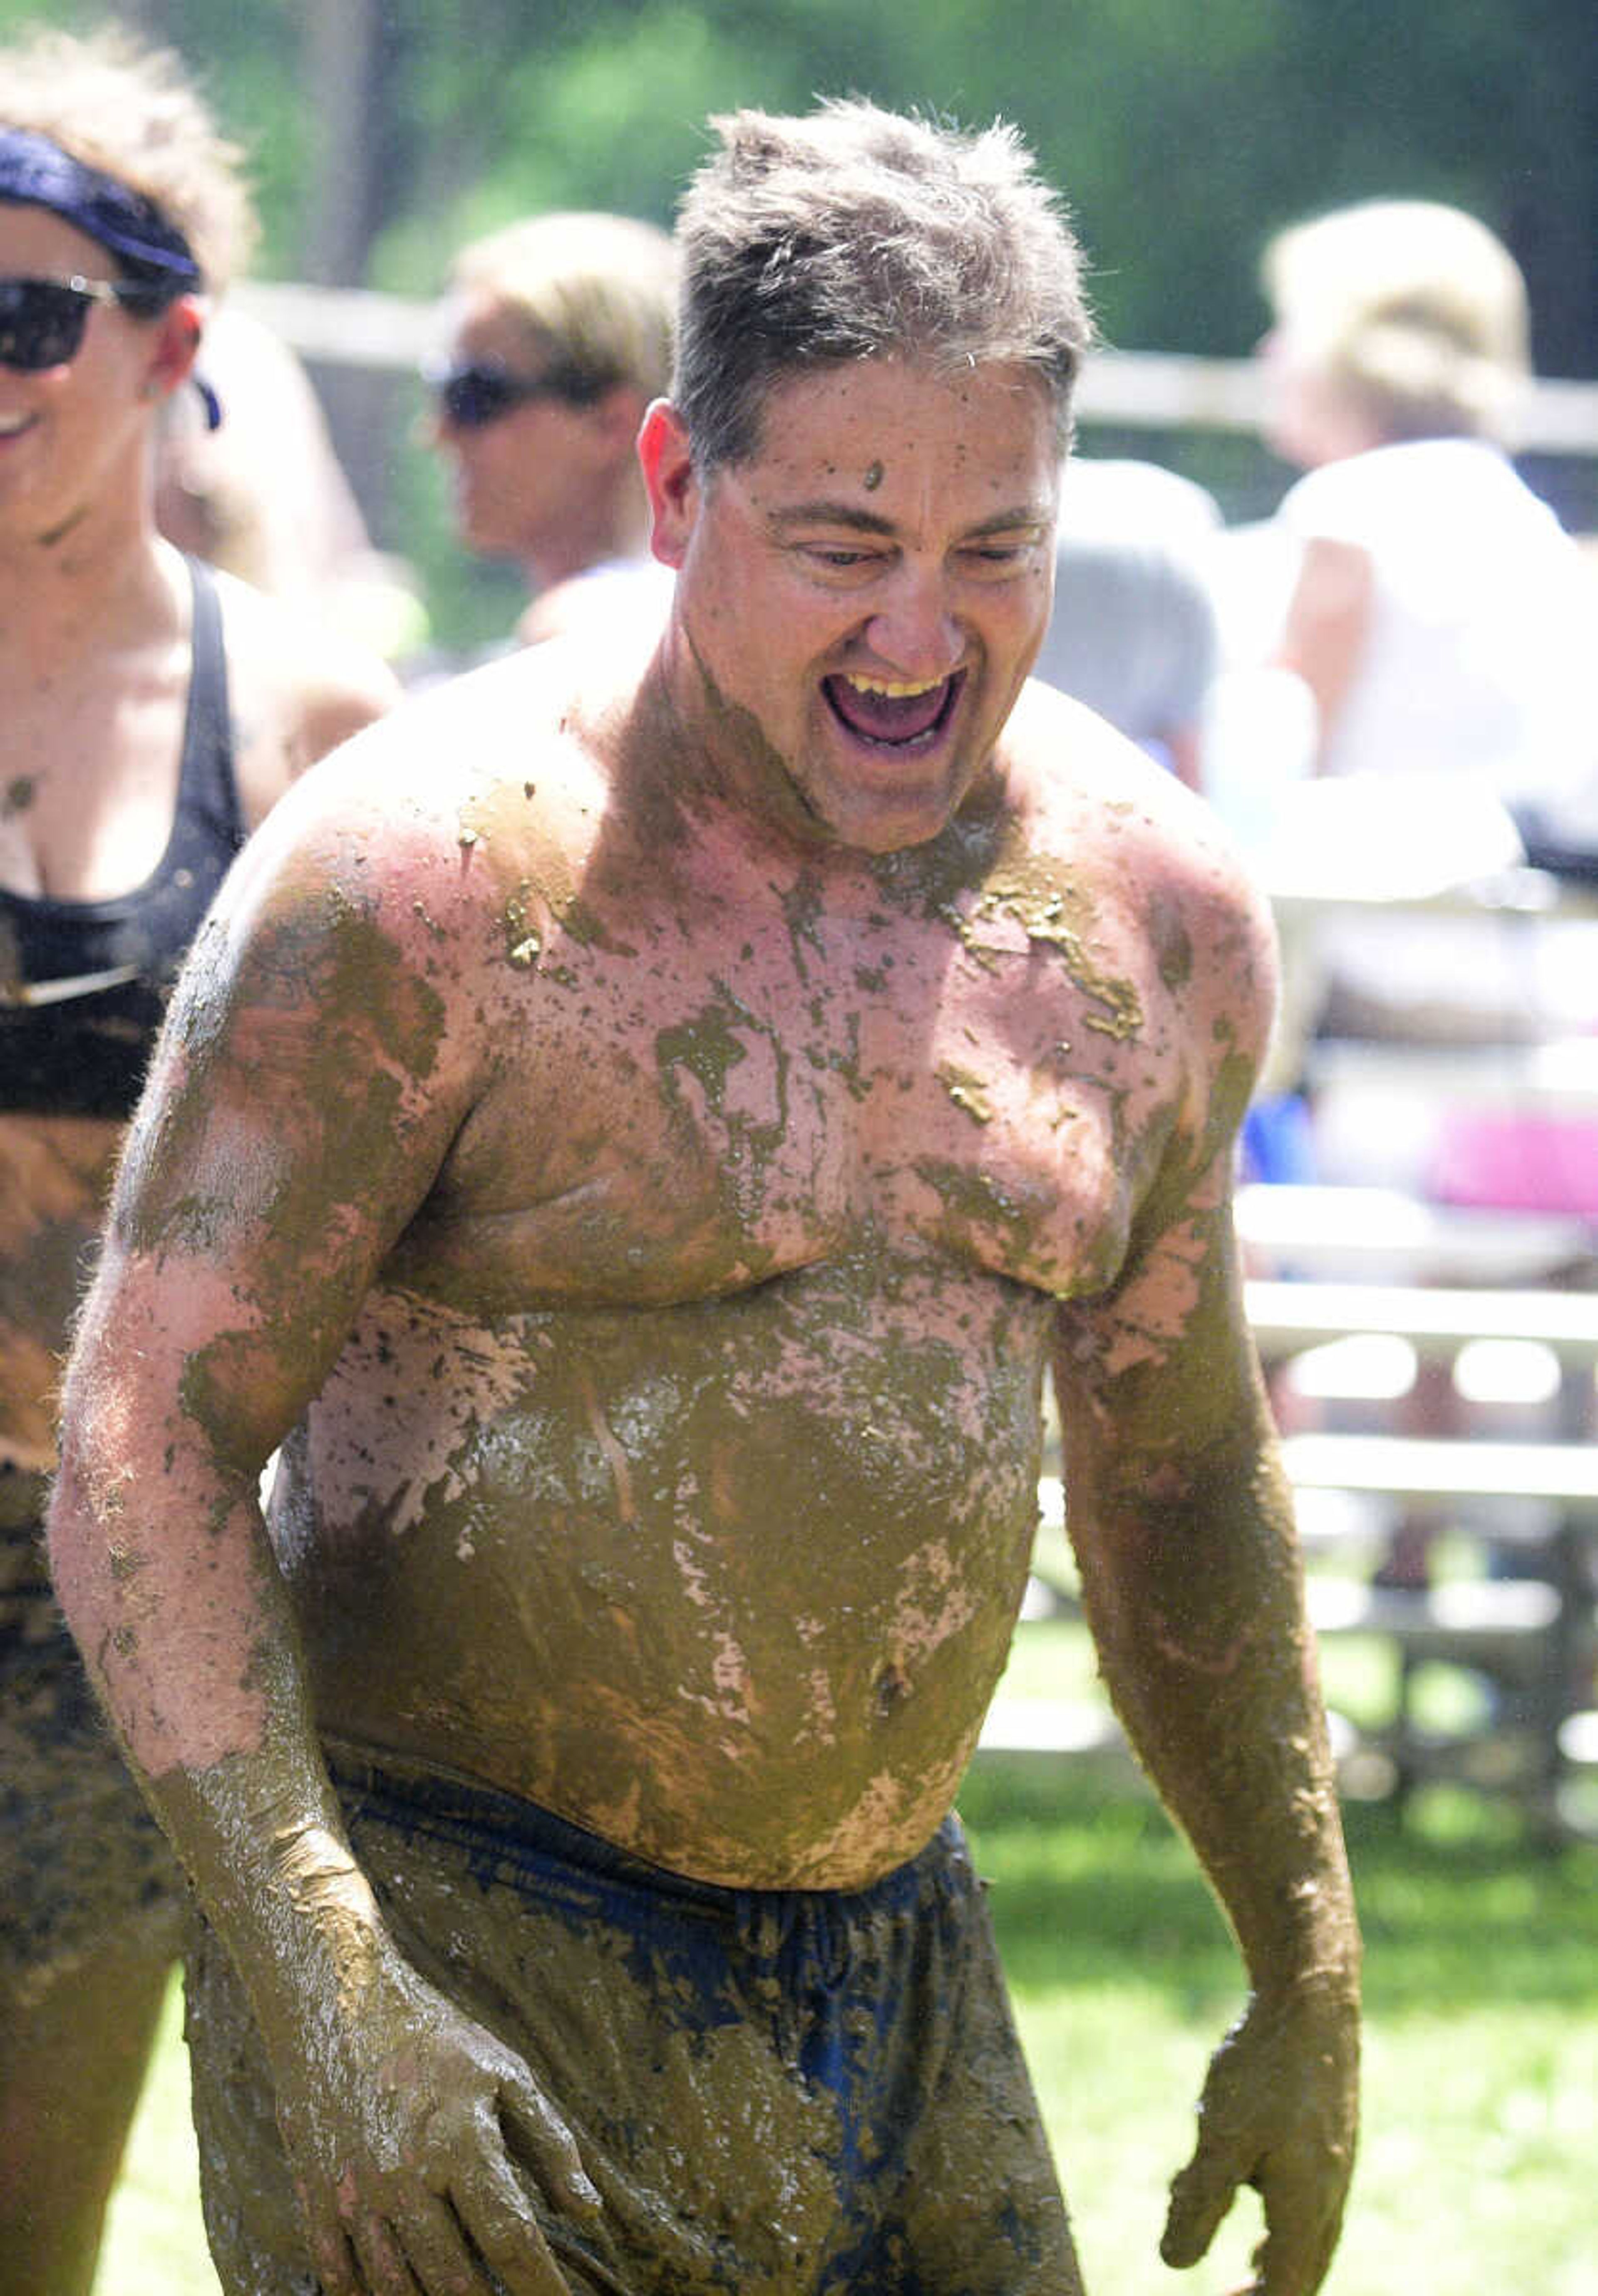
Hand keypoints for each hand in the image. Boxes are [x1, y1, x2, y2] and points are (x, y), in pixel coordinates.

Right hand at [269, 1934, 601, 2294]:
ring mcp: (356, 2194)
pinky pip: (337, 2276)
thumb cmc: (434, 2038)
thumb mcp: (504, 2072)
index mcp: (461, 2144)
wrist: (337, 2000)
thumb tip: (587, 2210)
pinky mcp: (317, 2197)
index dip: (541, 2286)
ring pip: (397, 2288)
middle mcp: (406, 2179)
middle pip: (454, 2281)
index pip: (511, 2238)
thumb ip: (548, 2142)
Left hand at [1161, 1980, 1358, 2295]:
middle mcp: (1331, 2193)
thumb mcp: (1221, 2136)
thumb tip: (1175, 2265)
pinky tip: (1255, 2194)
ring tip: (1246, 2274)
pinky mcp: (1329, 2137)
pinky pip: (1310, 2200)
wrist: (1312, 2000)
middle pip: (1306, 2269)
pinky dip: (1284, 2222)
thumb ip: (1199, 2202)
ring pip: (1310, 2236)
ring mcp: (1335, 2164)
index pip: (1288, 2287)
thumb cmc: (1266, 2068)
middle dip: (1270, 2291)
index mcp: (1307, 2206)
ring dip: (1279, 2261)